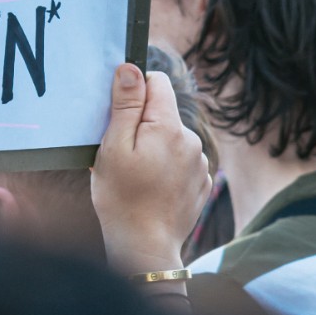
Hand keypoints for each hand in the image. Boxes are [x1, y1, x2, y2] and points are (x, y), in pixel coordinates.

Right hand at [91, 64, 211, 275]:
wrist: (145, 246)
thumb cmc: (122, 196)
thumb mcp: (113, 146)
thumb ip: (125, 105)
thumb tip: (130, 68)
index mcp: (168, 126)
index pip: (157, 82)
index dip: (134, 92)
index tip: (118, 115)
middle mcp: (191, 140)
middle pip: (163, 111)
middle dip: (141, 123)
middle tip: (121, 152)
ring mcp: (199, 162)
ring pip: (171, 137)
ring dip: (154, 146)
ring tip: (136, 175)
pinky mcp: (202, 182)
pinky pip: (180, 160)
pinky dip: (165, 166)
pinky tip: (151, 187)